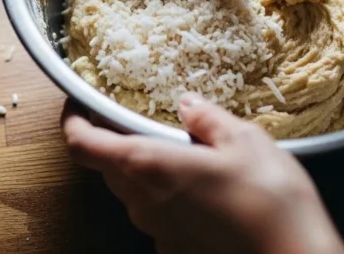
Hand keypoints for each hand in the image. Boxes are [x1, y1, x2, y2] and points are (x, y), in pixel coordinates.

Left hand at [62, 94, 343, 253]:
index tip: (78, 104)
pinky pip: (159, 217)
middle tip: (139, 119)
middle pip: (107, 167)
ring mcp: (158, 233)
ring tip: (183, 152)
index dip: (73, 121)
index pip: (82, 145)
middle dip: (115, 141)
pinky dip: (169, 197)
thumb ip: (208, 119)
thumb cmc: (270, 201)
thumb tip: (188, 104)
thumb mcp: (245, 140)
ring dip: (145, 170)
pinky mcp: (176, 250)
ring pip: (133, 193)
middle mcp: (143, 203)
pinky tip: (205, 190)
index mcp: (148, 166)